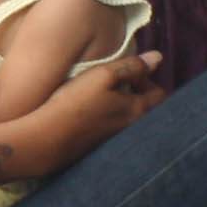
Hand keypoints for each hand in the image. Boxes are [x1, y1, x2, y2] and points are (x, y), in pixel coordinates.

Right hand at [27, 50, 162, 165]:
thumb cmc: (75, 104)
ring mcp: (117, 141)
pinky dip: (109, 117)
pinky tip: (91, 111)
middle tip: (115, 81)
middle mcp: (133, 129)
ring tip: (102, 94)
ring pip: (130, 118)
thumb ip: (132, 66)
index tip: (127, 72)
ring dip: (122, 104)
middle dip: (137, 91)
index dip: (147, 78)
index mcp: (138, 112)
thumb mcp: (103, 75)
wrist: (46, 140)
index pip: (160, 94)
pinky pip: (114, 128)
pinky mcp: (101, 147)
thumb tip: (158, 58)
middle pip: (147, 107)